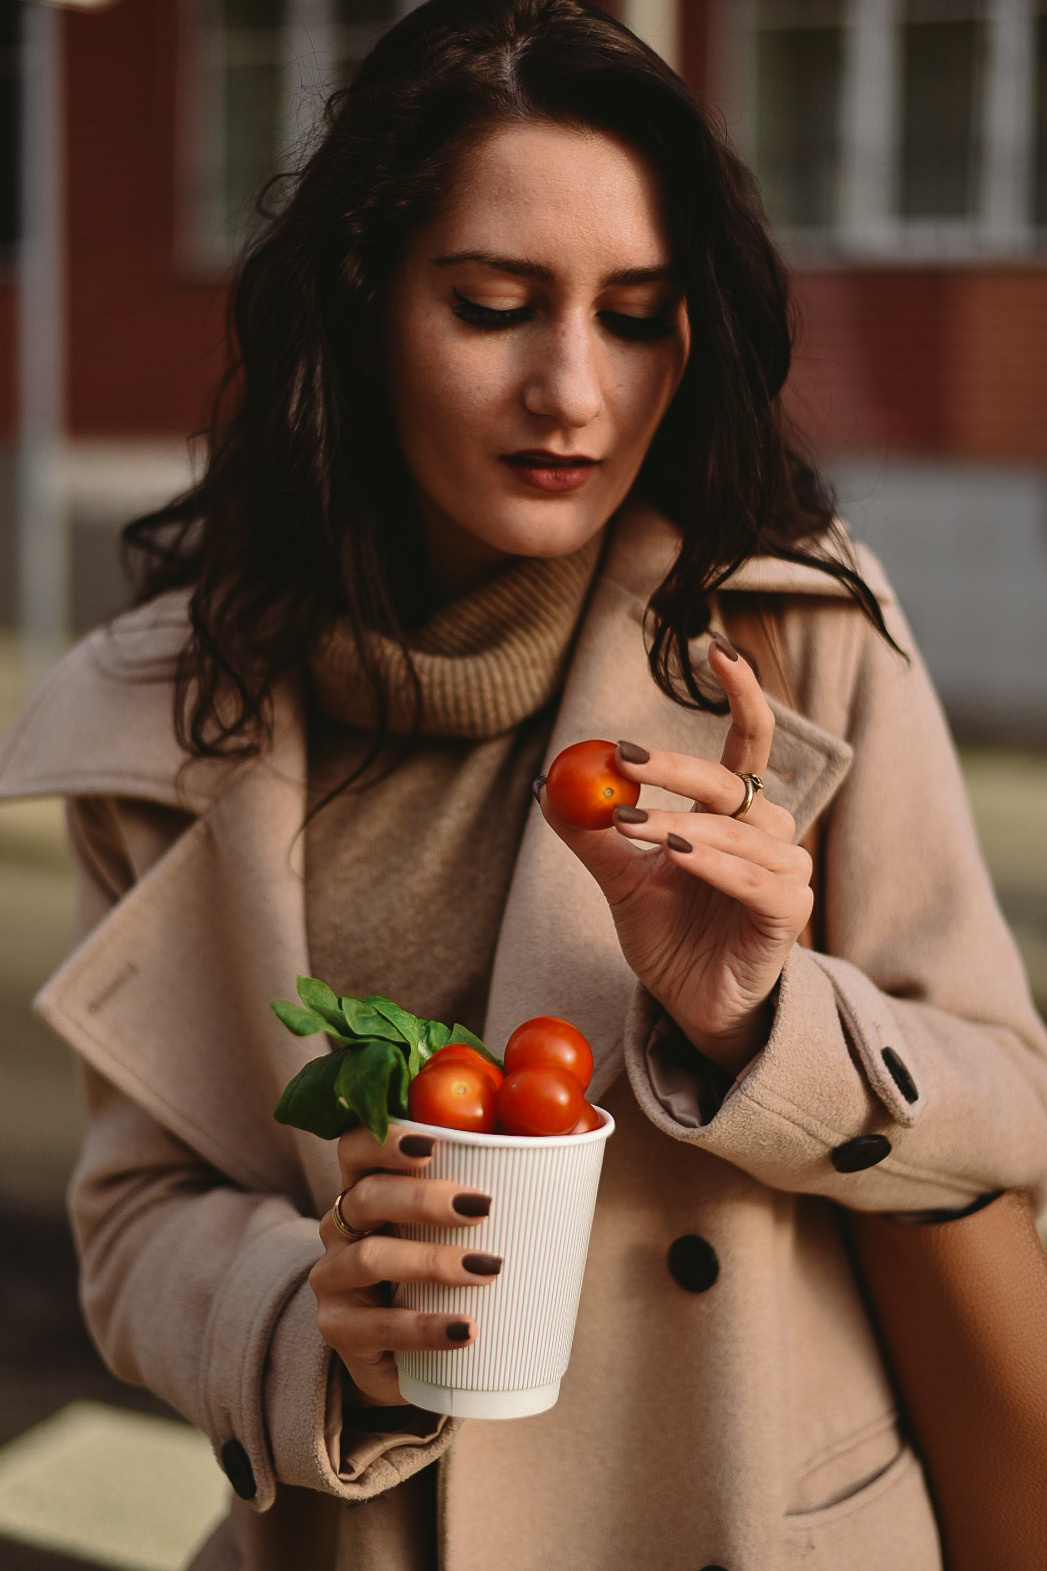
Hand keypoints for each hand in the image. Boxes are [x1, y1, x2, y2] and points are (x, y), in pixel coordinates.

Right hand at [310, 1126, 499, 1405]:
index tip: (432, 1142)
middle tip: (481, 1206)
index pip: (357, 1147)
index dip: (385, 1139)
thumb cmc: (441, 1276)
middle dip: (423, 1197)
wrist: (406, 1360)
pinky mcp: (338, 1329)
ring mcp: (333, 1278)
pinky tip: (465, 1330)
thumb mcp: (456, 1229)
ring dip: (431, 1261)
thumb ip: (492, 1185)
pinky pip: (376, 1326)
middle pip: (367, 1196)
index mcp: (367, 1186)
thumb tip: (577, 1136)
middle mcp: (341, 1226)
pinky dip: (423, 1327)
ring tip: (488, 1270)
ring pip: (370, 1258)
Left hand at [536, 637, 812, 1076]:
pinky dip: (712, 862)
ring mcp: (786, 873)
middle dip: (677, 765)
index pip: (750, 738)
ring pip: (737, 832)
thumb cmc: (670, 935)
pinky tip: (676, 853)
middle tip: (626, 755)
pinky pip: (752, 878)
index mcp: (736, 813)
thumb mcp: (619, 878)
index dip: (741, 691)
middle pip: (731, 781)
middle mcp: (771, 832)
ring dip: (682, 823)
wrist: (692, 1005)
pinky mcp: (788, 914)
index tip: (716, 647)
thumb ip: (593, 833)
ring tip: (632, 823)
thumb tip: (548, 784)